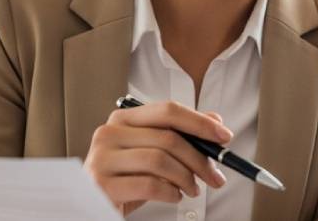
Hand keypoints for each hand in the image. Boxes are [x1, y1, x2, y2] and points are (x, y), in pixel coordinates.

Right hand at [83, 100, 231, 214]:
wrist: (92, 206)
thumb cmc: (126, 179)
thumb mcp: (153, 154)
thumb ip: (179, 135)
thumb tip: (215, 120)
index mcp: (122, 119)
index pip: (167, 110)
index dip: (199, 122)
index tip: (224, 137)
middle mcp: (109, 133)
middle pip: (168, 137)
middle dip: (200, 158)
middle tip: (216, 176)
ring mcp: (102, 158)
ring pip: (160, 160)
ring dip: (186, 178)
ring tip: (193, 189)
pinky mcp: (102, 184)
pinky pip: (150, 184)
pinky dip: (170, 192)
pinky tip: (174, 196)